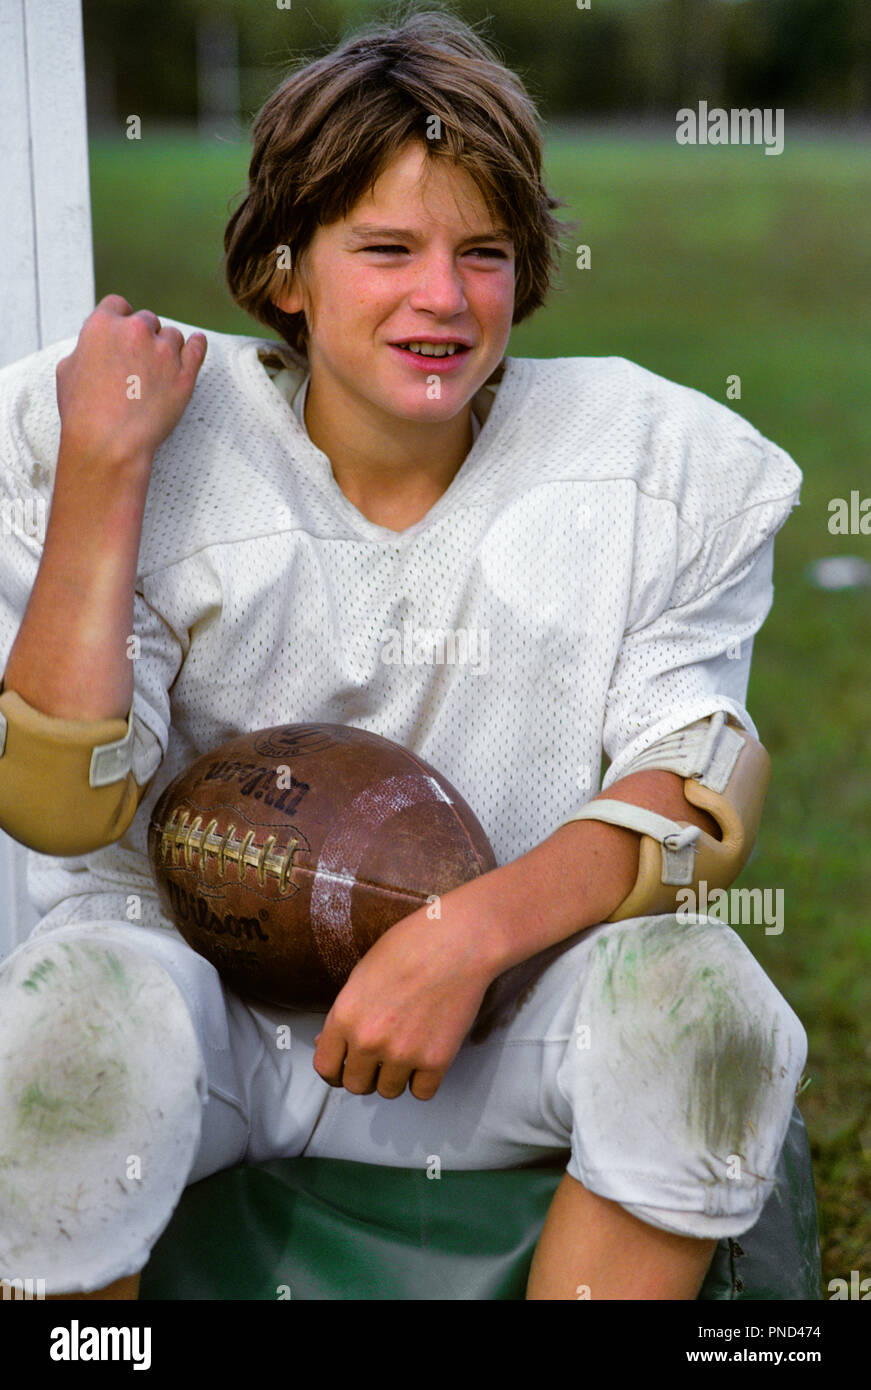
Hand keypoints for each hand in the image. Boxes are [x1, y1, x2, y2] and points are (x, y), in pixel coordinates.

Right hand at [55, 294, 206, 470]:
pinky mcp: (185, 374)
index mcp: (103, 325)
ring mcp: (163, 352)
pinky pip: (197, 348)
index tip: (124, 332)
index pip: (118, 305)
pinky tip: (197, 342)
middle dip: (143, 336)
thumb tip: (93, 347)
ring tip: (157, 371)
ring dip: (166, 348)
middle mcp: (135, 331)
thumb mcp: (67, 371)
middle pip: (147, 320)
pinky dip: (197, 345)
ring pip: (172, 336)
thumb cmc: (84, 414)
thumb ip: (85, 349)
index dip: (120, 319)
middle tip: (139, 361)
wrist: (109, 443)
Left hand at [312, 903, 496, 1101]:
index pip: (325, 1067)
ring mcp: (403, 1053)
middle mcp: (369, 1040)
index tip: (345, 1068)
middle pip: (356, 1085)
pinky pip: (422, 1092)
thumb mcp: (362, 974)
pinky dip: (424, 1080)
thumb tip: (331, 1042)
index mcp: (344, 1016)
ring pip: (389, 1091)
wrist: (458, 941)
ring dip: (396, 1076)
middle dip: (366, 1074)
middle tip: (380, 1057)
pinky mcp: (436, 1061)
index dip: (335, 1070)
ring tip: (408, 1050)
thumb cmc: (410, 946)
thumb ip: (346, 1014)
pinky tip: (427, 1056)